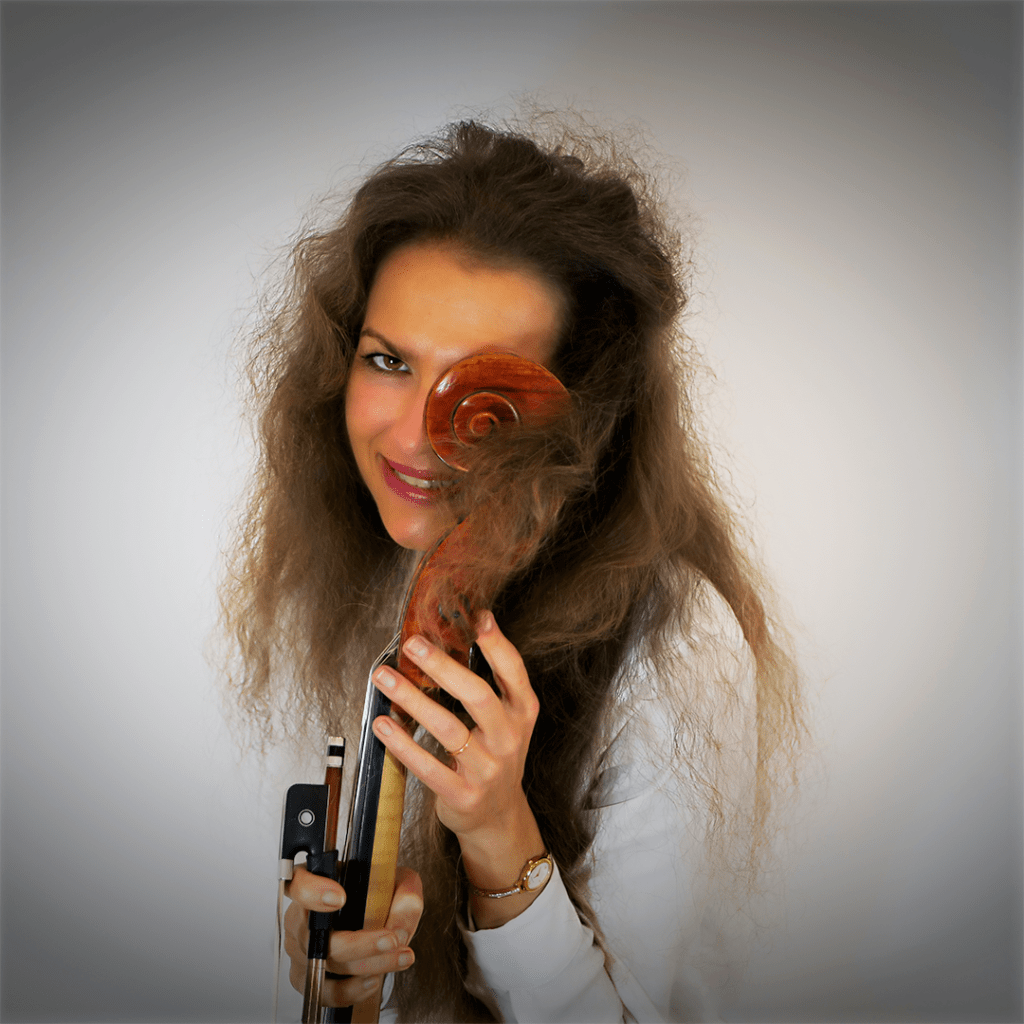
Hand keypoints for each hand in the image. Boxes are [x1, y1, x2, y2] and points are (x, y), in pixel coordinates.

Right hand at [284, 865, 421, 1007]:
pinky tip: (373, 980)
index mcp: (315, 883)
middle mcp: (301, 916)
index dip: (312, 891)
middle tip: (391, 940)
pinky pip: (323, 991)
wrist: (377, 921)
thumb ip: (404, 895)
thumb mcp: (399, 883)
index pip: (299, 883)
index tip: (339, 898)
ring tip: (399, 957)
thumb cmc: (378, 894)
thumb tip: (400, 927)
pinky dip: (350, 989)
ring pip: (324, 964)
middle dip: (358, 942)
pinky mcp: (307, 978)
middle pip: (315, 935)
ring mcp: (300, 949)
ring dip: (366, 965)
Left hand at [370, 611, 539, 844]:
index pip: (513, 671)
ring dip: (412, 699)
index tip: (474, 617)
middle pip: (477, 695)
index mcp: (521, 713)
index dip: (496, 643)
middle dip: (442, 667)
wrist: (498, 816)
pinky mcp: (463, 795)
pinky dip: (402, 744)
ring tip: (385, 677)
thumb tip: (452, 637)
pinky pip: (428, 766)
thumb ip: (486, 684)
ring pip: (448, 729)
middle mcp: (509, 738)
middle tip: (413, 645)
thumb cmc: (494, 756)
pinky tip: (383, 724)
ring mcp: (488, 769)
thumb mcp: (505, 720)